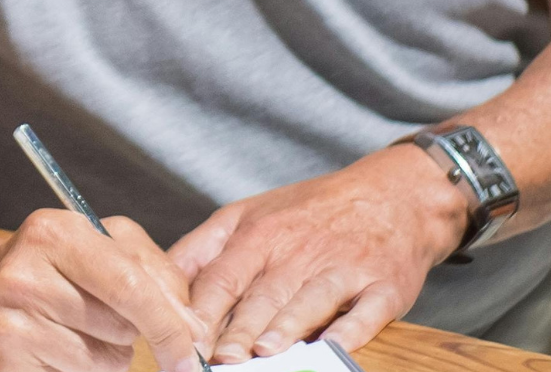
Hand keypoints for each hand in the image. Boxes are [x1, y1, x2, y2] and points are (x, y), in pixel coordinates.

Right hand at [0, 210, 211, 371]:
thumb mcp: (93, 245)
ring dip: (105, 355)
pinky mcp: (8, 366)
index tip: (192, 346)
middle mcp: (26, 277)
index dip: (171, 322)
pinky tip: (56, 351)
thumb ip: (150, 270)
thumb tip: (190, 325)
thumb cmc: (42, 271)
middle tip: (109, 321)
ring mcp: (12, 325)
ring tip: (72, 332)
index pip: (132, 284)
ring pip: (104, 360)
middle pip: (122, 326)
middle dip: (132, 332)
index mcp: (54, 233)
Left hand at [172, 146, 467, 362]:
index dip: (200, 311)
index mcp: (259, 235)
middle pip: (262, 296)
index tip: (181, 340)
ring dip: (288, 328)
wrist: (395, 194)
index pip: (222, 277)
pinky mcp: (383, 286)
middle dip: (239, 330)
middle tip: (220, 360)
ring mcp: (343, 268)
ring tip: (265, 353)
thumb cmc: (310, 212)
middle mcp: (299, 251)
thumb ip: (202, 250)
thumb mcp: (248, 215)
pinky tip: (333, 347)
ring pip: (310, 302)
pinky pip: (366, 312)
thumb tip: (156, 283)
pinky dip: (351, 330)